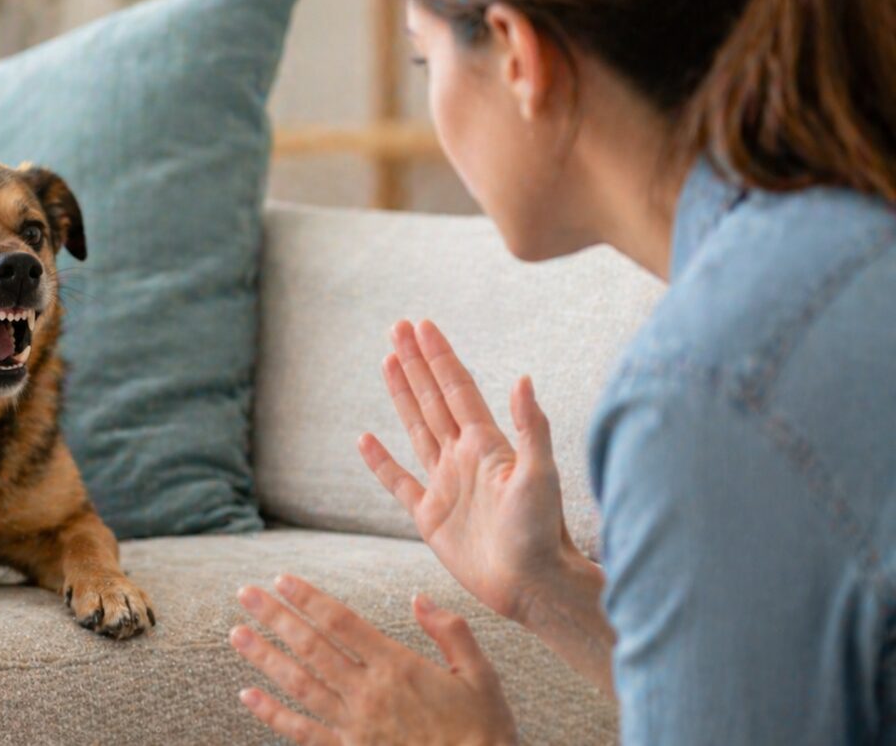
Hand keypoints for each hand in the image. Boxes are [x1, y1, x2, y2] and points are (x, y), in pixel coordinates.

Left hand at [230, 575, 515, 745]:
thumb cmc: (485, 731)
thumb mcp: (481, 675)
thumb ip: (450, 631)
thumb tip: (418, 598)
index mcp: (398, 666)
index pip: (341, 621)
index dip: (308, 598)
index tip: (282, 580)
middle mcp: (369, 693)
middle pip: (311, 646)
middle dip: (275, 617)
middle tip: (245, 593)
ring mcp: (355, 726)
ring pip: (299, 684)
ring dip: (265, 657)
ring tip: (237, 633)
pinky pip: (303, 732)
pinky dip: (272, 714)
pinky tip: (247, 696)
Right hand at [359, 320, 581, 623]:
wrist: (534, 585)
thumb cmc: (544, 534)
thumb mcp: (541, 476)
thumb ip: (530, 428)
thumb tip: (523, 379)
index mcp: (486, 445)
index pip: (456, 389)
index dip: (438, 357)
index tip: (422, 325)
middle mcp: (462, 458)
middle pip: (432, 399)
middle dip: (415, 362)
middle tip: (397, 327)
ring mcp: (444, 485)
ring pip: (416, 428)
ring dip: (401, 395)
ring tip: (387, 362)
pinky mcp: (430, 517)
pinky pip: (398, 482)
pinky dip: (380, 462)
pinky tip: (365, 439)